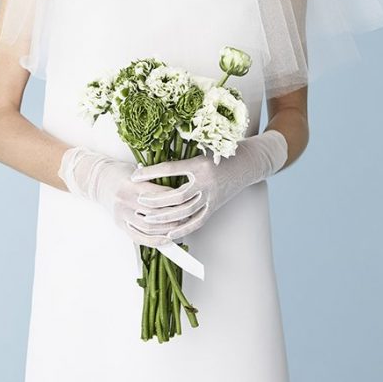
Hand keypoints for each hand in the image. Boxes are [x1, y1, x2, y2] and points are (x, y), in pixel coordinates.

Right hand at [58, 146, 204, 247]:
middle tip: (189, 215)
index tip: (189, 200)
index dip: (177, 200)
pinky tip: (166, 240)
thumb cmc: (120, 173)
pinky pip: (139, 237)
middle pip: (157, 213)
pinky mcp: (119, 224)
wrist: (97, 180)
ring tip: (181, 227)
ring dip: (168, 230)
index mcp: (132, 184)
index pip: (160, 195)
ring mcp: (121, 214)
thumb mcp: (137, 172)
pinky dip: (154, 241)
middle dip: (176, 216)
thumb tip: (179, 192)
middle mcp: (125, 201)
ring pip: (150, 227)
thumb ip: (155, 182)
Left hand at [130, 130, 288, 239]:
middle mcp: (205, 182)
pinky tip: (169, 233)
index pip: (169, 169)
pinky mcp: (214, 207)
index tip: (134, 175)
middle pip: (176, 196)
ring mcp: (211, 197)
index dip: (150, 173)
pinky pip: (197, 221)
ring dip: (165, 217)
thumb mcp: (202, 148)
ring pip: (185, 212)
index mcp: (200, 164)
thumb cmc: (222, 153)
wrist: (248, 163)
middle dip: (155, 200)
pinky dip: (183, 229)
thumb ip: (181, 155)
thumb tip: (154, 156)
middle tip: (139, 201)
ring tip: (148, 217)